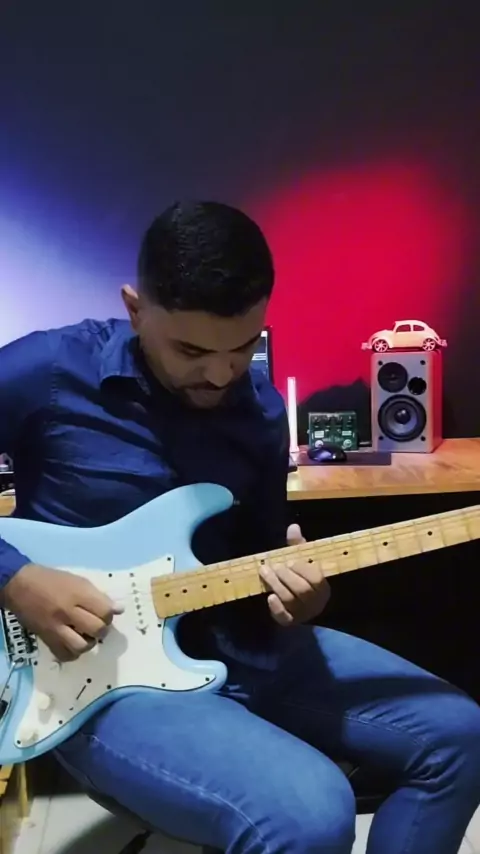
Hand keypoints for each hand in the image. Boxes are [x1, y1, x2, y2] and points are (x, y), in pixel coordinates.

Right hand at [2, 564, 123, 661]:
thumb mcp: (78, 580)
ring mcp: (56, 627)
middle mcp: (67, 612)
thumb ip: (99, 596)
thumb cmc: (52, 580)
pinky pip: (65, 655)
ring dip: (89, 643)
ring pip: (81, 646)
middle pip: (96, 629)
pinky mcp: (46, 638)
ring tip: (87, 635)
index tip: (106, 613)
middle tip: (97, 624)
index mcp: (77, 593)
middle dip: (102, 629)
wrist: (21, 585)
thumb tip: (119, 609)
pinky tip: (73, 644)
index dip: (110, 614)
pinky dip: (73, 653)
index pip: (105, 611)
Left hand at [259, 525, 330, 626]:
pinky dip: (276, 608)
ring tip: (264, 573)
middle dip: (285, 576)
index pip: (316, 579)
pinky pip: (285, 618)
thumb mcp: (301, 559)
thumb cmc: (300, 576)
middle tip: (273, 566)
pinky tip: (269, 597)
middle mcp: (316, 602)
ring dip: (276, 585)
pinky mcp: (291, 622)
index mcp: (323, 586)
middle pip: (302, 590)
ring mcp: (304, 614)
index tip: (288, 560)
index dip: (301, 569)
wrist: (298, 603)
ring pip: (291, 601)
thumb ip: (298, 545)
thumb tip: (293, 527)